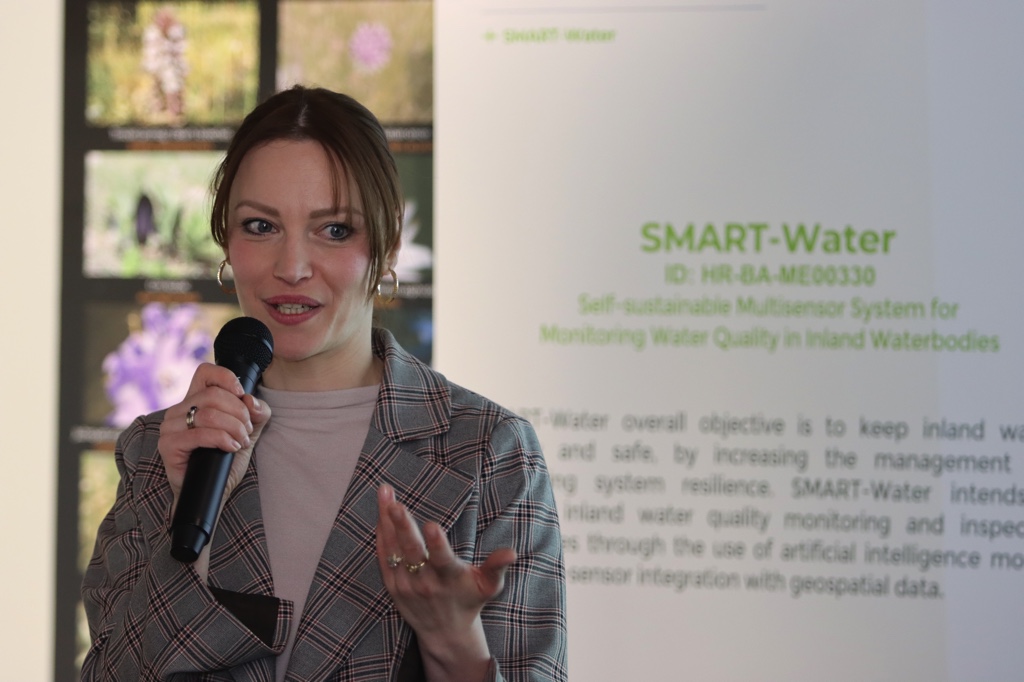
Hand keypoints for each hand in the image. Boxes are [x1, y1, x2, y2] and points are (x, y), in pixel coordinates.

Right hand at [157, 363, 270, 508]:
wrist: (214, 491)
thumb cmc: (227, 459)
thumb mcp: (249, 431)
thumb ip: (258, 412)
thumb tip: (251, 400)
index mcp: (195, 400)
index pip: (205, 372)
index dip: (227, 378)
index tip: (242, 396)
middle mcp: (179, 410)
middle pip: (213, 394)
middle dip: (239, 413)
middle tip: (246, 431)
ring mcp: (170, 427)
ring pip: (208, 413)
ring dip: (233, 428)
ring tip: (240, 442)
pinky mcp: (168, 446)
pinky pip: (199, 434)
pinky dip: (222, 439)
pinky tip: (231, 448)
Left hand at [376, 484, 514, 680]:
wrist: (445, 633)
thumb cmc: (469, 600)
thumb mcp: (488, 586)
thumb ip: (497, 567)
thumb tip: (511, 553)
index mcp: (450, 579)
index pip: (442, 560)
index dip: (437, 544)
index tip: (431, 525)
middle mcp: (425, 583)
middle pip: (412, 552)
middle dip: (404, 527)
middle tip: (397, 505)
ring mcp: (405, 584)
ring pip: (393, 550)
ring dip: (387, 521)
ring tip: (385, 493)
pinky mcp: (392, 585)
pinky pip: (383, 557)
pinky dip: (381, 535)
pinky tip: (381, 513)